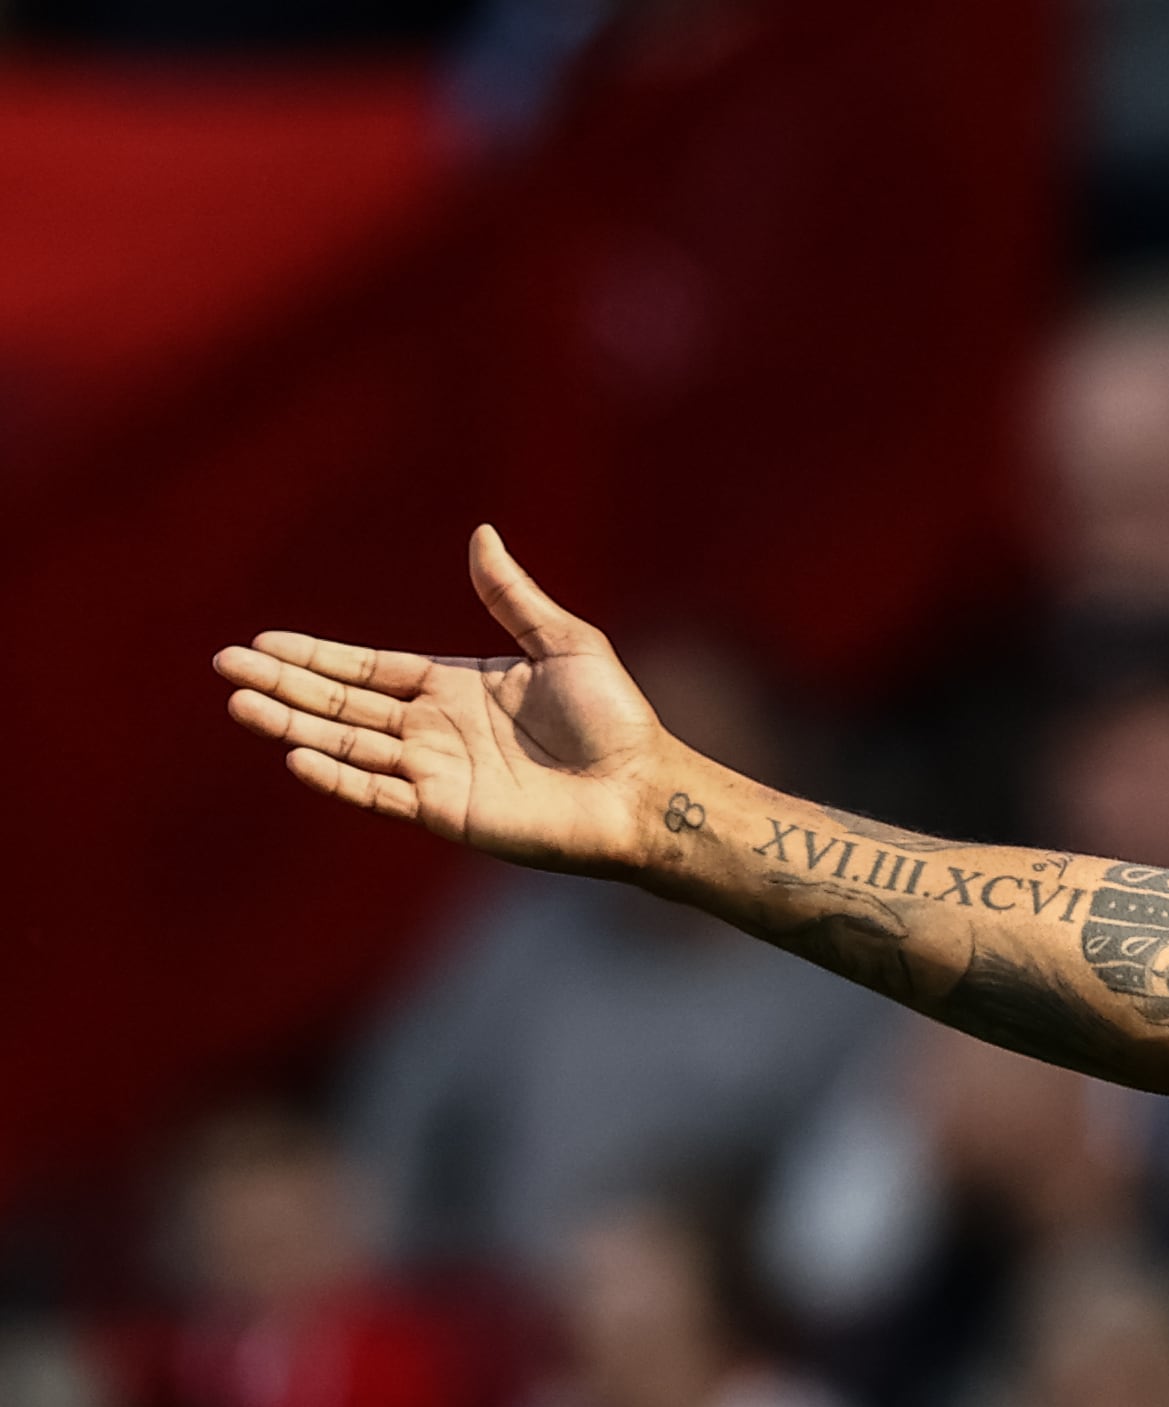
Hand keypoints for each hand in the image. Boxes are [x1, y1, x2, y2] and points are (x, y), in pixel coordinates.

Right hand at [211, 525, 676, 876]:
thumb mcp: (564, 642)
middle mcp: (434, 729)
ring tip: (239, 705)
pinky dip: (337, 777)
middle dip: (284, 685)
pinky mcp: (445, 812)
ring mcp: (435, 772)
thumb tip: (482, 533)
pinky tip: (296, 756)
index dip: (315, 656)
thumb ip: (512, 596)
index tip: (261, 643)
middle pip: (341, 704)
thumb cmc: (615, 719)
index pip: (367, 669)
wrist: (645, 789)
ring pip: (346, 745)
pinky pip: (378, 794)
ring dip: (292, 726)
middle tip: (224, 667)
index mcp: (454, 687)